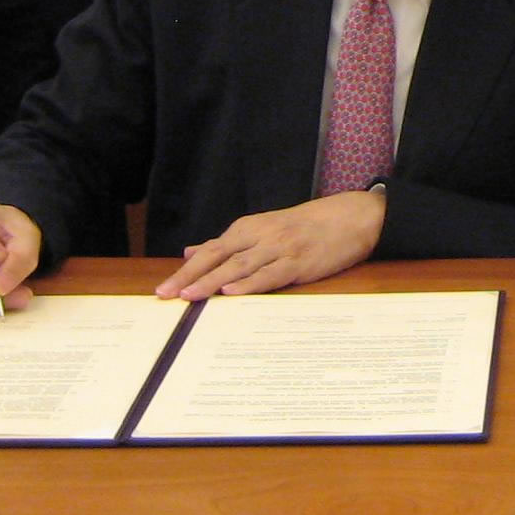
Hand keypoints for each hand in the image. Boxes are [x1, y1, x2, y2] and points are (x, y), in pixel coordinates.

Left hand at [156, 190, 385, 298]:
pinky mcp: (299, 264)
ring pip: (240, 267)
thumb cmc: (305, 225)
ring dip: (213, 282)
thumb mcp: (264, 228)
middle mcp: (260, 236)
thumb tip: (191, 251)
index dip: (185, 270)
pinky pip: (270, 275)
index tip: (163, 289)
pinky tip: (233, 292)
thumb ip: (227, 243)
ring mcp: (280, 249)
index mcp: (249, 228)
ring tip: (190, 296)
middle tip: (166, 295)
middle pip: (218, 257)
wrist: (351, 218)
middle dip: (190, 276)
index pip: (210, 250)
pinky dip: (250, 283)